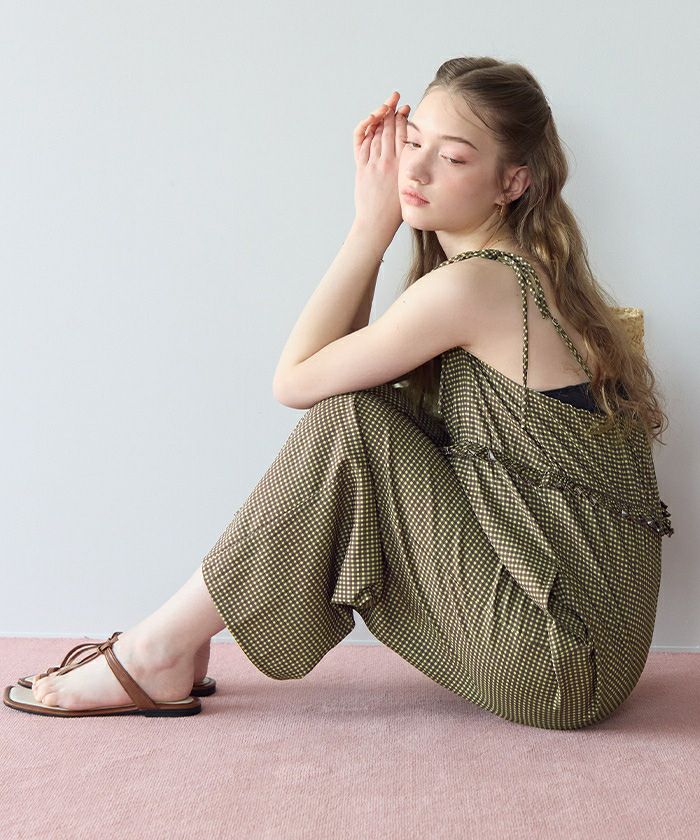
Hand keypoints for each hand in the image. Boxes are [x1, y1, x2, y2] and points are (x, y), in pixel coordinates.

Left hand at [353, 91, 409, 245]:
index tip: (405, 109)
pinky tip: (369, 121)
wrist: (376, 225)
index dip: (404, 118)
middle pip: (390, 129)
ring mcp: (374, 164)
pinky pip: (361, 142)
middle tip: (394, 99)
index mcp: (404, 166)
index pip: (405, 134)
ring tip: (384, 106)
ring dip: (380, 117)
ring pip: (376, 133)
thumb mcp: (412, 188)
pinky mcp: (362, 168)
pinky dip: (364, 129)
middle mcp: (389, 162)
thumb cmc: (395, 213)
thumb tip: (423, 162)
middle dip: (392, 111)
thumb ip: (415, 172)